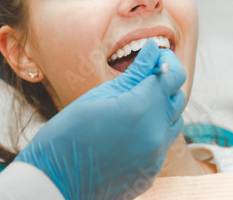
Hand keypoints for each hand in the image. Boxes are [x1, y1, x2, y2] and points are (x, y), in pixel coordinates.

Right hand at [15, 39, 185, 199]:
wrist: (55, 182)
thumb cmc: (68, 133)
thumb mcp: (99, 95)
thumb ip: (134, 73)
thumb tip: (152, 50)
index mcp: (141, 109)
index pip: (172, 76)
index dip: (166, 61)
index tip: (154, 54)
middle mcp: (155, 134)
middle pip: (177, 97)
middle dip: (164, 83)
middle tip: (143, 76)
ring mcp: (156, 156)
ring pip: (174, 121)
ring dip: (161, 108)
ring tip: (135, 104)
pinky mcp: (152, 171)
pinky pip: (162, 144)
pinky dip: (153, 131)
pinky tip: (129, 129)